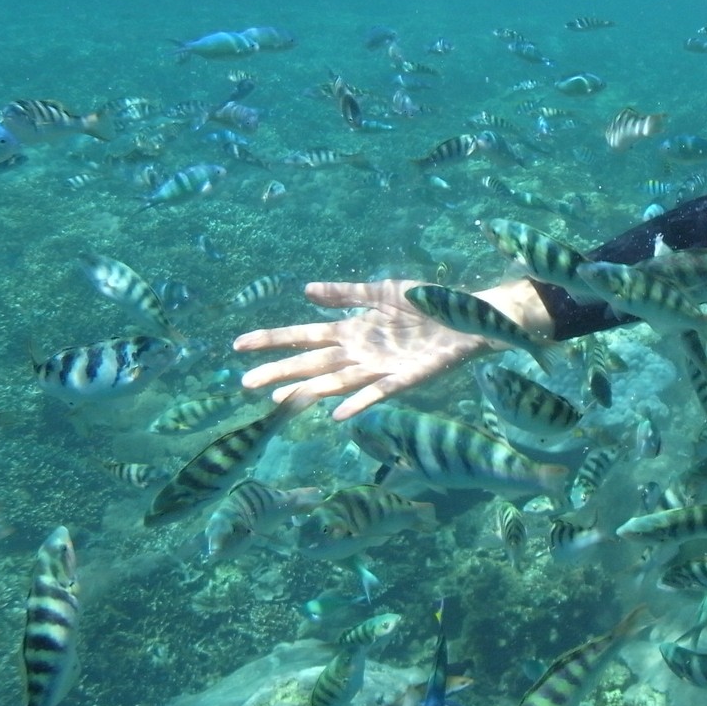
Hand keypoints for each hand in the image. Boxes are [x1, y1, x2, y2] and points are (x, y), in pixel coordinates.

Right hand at [233, 278, 520, 420]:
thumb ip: (346, 293)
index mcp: (351, 330)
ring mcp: (380, 367)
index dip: (272, 341)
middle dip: (280, 371)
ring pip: (337, 381)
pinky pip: (377, 393)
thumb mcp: (382, 291)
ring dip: (310, 390)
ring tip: (280, 398)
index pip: (303, 336)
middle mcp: (359, 352)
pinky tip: (339, 414)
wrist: (467, 314)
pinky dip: (359, 402)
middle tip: (246, 383)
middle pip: (312, 363)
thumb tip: (305, 291)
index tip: (238, 346)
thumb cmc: (427, 303)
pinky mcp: (405, 379)